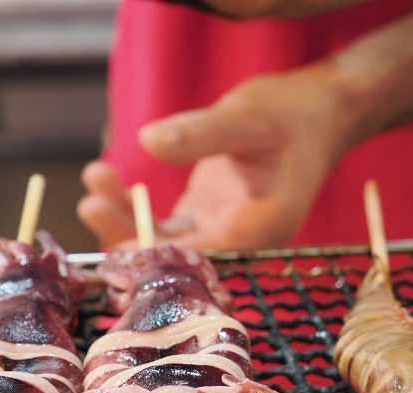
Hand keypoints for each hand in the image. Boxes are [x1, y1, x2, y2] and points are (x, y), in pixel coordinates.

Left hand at [78, 65, 352, 249]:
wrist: (322, 111)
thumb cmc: (294, 115)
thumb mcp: (246, 118)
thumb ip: (200, 134)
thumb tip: (147, 141)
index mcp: (257, 232)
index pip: (199, 261)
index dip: (155, 258)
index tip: (117, 241)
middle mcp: (239, 242)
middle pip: (174, 259)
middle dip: (129, 238)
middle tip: (90, 204)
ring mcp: (221, 230)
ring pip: (163, 243)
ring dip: (123, 221)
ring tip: (92, 180)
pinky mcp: (208, 216)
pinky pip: (164, 227)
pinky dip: (134, 209)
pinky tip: (104, 179)